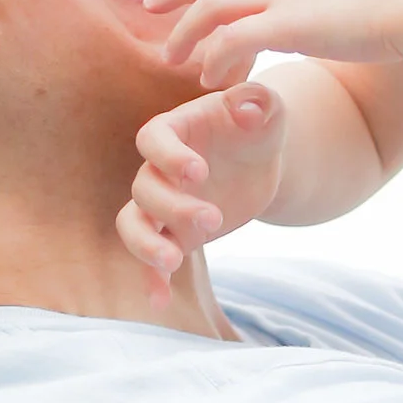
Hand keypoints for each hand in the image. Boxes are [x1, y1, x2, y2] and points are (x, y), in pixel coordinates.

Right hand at [117, 81, 285, 297]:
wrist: (261, 161)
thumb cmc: (259, 125)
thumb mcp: (268, 108)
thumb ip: (259, 101)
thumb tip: (248, 107)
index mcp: (175, 129)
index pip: (152, 138)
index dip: (168, 156)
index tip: (199, 172)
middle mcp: (159, 168)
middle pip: (145, 188)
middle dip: (173, 207)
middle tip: (214, 219)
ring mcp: (162, 204)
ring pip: (133, 223)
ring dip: (145, 245)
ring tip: (173, 263)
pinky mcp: (174, 234)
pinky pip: (151, 258)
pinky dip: (151, 279)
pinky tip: (159, 301)